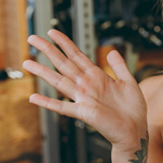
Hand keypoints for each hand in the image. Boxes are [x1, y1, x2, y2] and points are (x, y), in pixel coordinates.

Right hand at [24, 29, 146, 152]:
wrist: (135, 130)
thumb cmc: (132, 109)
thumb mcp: (129, 82)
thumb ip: (119, 66)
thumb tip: (111, 50)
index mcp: (98, 76)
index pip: (77, 56)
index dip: (65, 43)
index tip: (53, 32)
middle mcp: (87, 85)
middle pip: (64, 64)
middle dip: (49, 50)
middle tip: (32, 38)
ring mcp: (84, 98)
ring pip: (59, 81)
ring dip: (43, 72)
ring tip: (27, 62)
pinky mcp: (85, 113)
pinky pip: (63, 107)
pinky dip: (48, 103)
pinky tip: (34, 98)